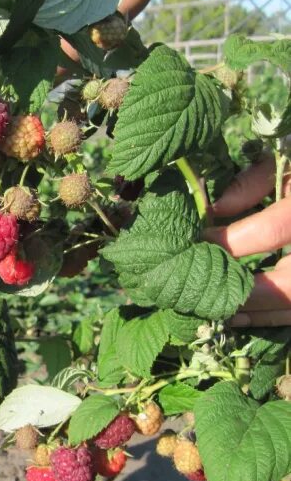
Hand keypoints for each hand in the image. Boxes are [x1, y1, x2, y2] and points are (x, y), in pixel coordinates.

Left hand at [204, 154, 290, 325]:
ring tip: (217, 311)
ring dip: (257, 312)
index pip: (274, 229)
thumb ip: (253, 183)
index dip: (233, 240)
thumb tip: (214, 210)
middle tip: (203, 288)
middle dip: (244, 289)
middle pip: (289, 282)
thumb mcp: (287, 163)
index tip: (199, 241)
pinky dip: (272, 317)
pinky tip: (240, 317)